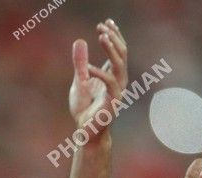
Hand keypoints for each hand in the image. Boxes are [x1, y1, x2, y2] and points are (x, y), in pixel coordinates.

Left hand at [69, 19, 127, 137]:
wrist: (86, 132)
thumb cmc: (84, 109)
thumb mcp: (79, 81)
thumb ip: (80, 63)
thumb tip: (80, 41)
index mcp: (112, 75)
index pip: (118, 50)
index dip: (114, 35)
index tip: (106, 22)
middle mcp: (118, 81)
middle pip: (122, 53)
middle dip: (113, 38)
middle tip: (102, 26)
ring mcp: (118, 91)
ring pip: (119, 65)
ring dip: (111, 50)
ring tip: (101, 36)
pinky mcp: (113, 102)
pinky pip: (110, 84)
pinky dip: (99, 74)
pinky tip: (87, 69)